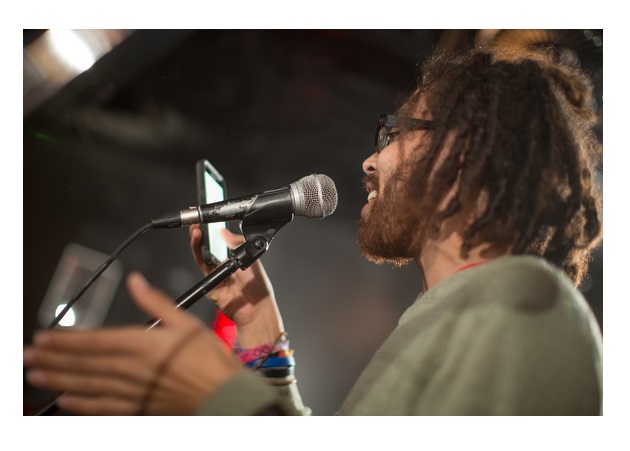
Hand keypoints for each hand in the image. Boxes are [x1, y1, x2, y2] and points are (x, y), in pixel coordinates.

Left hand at [23, 272, 243, 414]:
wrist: (224, 395)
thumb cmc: (209, 359)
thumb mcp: (186, 322)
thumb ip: (156, 302)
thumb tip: (135, 281)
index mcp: (143, 344)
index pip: (95, 341)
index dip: (66, 340)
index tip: (43, 337)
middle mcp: (133, 369)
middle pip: (84, 364)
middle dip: (53, 359)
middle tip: (27, 356)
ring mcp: (134, 392)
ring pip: (88, 385)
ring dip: (59, 380)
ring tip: (36, 375)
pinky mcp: (139, 409)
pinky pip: (104, 408)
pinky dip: (83, 406)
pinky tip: (66, 402)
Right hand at [189, 225, 283, 346]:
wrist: (255, 306)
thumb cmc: (258, 285)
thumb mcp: (250, 258)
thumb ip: (236, 243)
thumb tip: (223, 231)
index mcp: (237, 257)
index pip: (223, 240)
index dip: (215, 231)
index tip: (210, 221)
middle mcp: (226, 264)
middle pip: (210, 246)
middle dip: (203, 233)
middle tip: (198, 222)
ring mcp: (217, 273)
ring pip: (202, 254)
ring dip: (197, 241)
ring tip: (195, 230)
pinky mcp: (209, 282)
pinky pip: (201, 266)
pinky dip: (197, 253)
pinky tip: (197, 242)